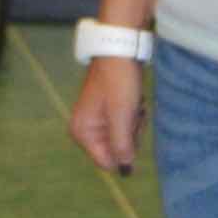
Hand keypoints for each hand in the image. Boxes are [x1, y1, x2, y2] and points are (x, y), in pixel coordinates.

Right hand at [69, 55, 144, 174]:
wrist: (120, 50)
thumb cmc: (119, 82)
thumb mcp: (122, 117)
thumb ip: (122, 145)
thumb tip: (126, 168)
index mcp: (82, 132)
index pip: (107, 162)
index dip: (125, 152)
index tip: (132, 129)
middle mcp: (86, 129)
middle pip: (116, 150)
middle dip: (131, 135)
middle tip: (134, 114)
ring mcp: (97, 120)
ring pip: (124, 138)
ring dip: (134, 124)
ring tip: (134, 104)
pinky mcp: (108, 111)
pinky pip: (126, 125)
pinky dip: (134, 116)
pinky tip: (134, 100)